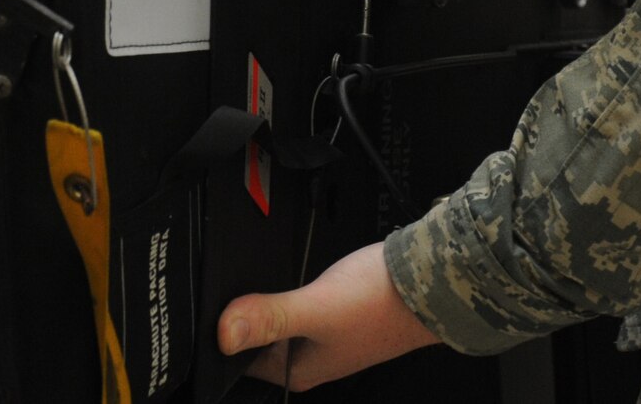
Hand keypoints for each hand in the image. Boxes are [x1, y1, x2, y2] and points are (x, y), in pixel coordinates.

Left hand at [218, 242, 439, 390]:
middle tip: (232, 281)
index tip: (209, 305)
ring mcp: (324, 335)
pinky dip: (287, 289)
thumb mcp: (318, 308)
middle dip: (242, 314)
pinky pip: (296, 305)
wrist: (431, 279)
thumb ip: (271, 317)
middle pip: (256, 338)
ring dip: (265, 300)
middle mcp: (310, 358)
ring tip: (259, 273)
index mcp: (299, 370)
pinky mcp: (335, 312)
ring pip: (276, 319)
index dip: (221, 333)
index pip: (240, 361)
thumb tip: (223, 334)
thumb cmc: (382, 301)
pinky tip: (285, 270)